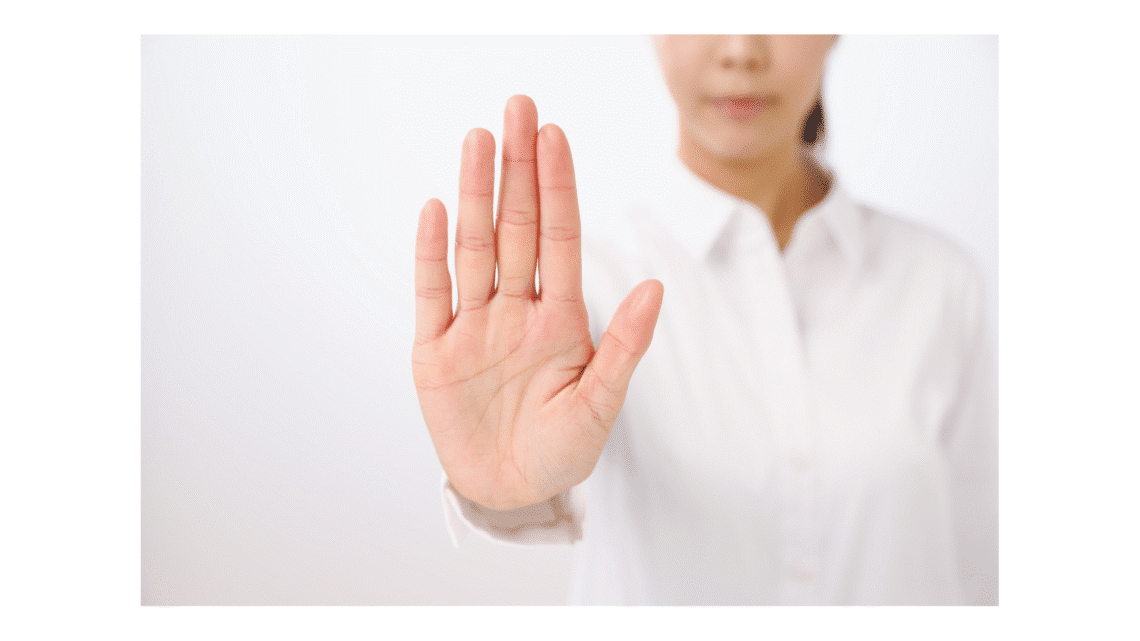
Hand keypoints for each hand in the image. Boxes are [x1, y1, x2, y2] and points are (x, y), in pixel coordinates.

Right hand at [412, 95, 663, 510]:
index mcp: (559, 320)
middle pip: (516, 227)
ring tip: (478, 141)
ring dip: (476, 195)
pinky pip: (432, 294)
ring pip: (474, 248)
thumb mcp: (601, 404)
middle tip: (517, 108)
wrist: (510, 492)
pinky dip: (432, 253)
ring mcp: (473, 326)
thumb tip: (655, 287)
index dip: (557, 187)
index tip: (554, 135)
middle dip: (518, 169)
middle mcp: (515, 311)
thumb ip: (623, 346)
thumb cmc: (562, 450)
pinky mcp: (435, 351)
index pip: (558, 238)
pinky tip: (436, 208)